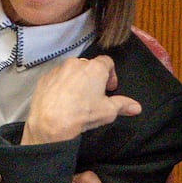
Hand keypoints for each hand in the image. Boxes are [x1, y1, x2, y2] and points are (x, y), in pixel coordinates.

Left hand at [21, 55, 140, 144]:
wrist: (49, 121)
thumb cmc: (82, 113)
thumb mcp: (108, 111)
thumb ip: (123, 105)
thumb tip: (137, 107)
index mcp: (94, 68)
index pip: (107, 62)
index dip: (111, 74)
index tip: (109, 88)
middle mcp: (76, 63)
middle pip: (89, 66)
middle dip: (94, 78)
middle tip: (95, 95)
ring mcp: (58, 68)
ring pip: (72, 70)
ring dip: (77, 80)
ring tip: (78, 98)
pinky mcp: (45, 76)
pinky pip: (57, 77)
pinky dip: (62, 84)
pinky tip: (63, 99)